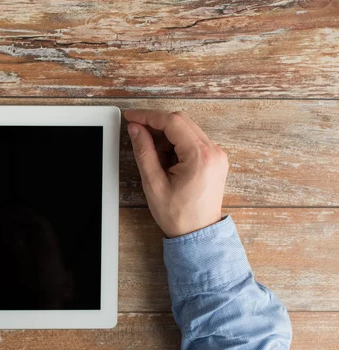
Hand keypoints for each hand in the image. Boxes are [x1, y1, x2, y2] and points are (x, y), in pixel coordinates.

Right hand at [126, 110, 227, 236]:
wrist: (198, 234)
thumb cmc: (179, 215)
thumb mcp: (154, 183)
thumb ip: (143, 152)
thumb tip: (135, 129)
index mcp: (200, 157)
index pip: (172, 122)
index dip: (148, 116)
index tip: (131, 117)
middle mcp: (213, 151)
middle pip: (181, 121)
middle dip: (156, 124)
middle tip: (136, 131)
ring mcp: (216, 155)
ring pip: (187, 129)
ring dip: (166, 134)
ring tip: (153, 154)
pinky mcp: (214, 159)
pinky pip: (193, 140)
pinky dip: (176, 142)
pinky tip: (165, 158)